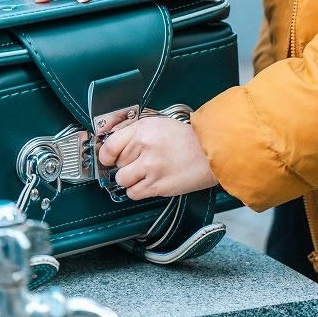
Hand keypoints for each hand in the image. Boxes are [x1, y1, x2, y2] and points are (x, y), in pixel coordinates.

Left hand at [98, 117, 217, 199]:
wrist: (210, 151)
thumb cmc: (189, 138)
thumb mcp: (160, 124)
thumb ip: (137, 133)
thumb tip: (114, 145)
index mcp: (143, 128)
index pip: (110, 145)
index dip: (107, 154)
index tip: (109, 158)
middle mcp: (144, 146)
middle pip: (117, 163)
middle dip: (127, 164)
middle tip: (143, 161)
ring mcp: (150, 167)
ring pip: (122, 180)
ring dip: (132, 179)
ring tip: (148, 172)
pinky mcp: (157, 185)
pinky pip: (134, 193)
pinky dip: (139, 190)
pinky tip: (152, 181)